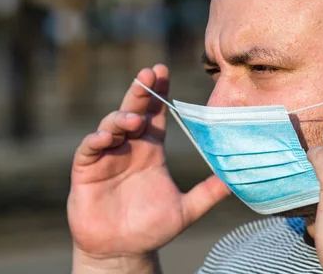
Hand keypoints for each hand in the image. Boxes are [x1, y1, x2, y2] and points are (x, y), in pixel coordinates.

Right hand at [67, 64, 228, 270]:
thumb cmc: (151, 228)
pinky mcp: (87, 171)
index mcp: (152, 149)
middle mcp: (130, 147)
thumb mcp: (186, 209)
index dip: (159, 93)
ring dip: (121, 117)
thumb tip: (235, 180)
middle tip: (149, 73)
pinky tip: (106, 137)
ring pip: (111, 125)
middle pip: (134, 110)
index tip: (163, 71)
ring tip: (135, 119)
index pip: (156, 114)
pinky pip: (88, 150)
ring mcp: (107, 156)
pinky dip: (96, 140)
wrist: (123, 251)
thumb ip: (208, 193)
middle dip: (141, 91)